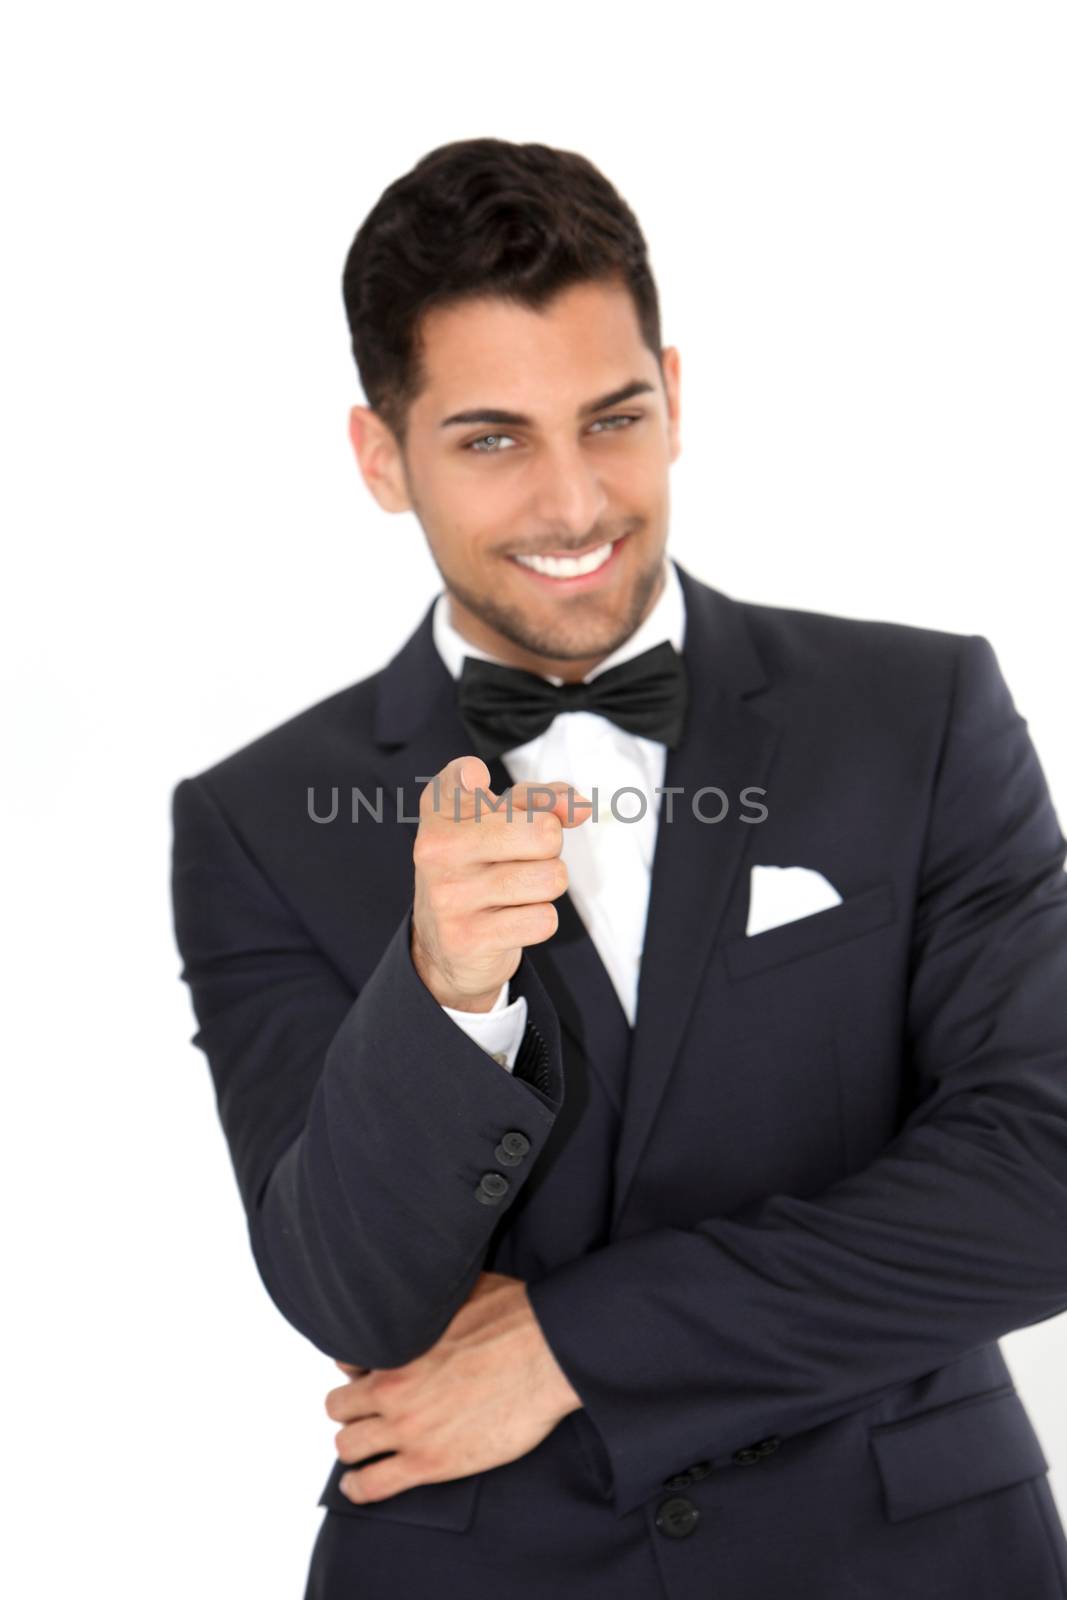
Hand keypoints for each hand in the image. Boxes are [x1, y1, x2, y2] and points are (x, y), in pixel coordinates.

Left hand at [324, 1271, 582, 1502]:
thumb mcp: (461, 1288)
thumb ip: (431, 1298)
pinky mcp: (429, 1463)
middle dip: (351, 1409)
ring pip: (347, 1447)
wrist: (548, 1353)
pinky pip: (372, 1485)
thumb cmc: (514, 1315)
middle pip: (339, 1407)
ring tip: (364, 1450)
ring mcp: (407, 1428)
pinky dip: (359, 1488)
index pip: (346, 1362)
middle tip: (368, 1413)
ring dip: (354, 1447)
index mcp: (396, 1344)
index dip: (359, 1370)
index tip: (370, 1375)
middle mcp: (391, 1387)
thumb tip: (426, 1286)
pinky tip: (357, 1485)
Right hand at [411, 754, 591, 1011]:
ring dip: (545, 888)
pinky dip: (538, 921)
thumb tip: (579, 807)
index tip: (494, 802)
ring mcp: (449, 895)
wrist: (446, 947)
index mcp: (440, 812)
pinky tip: (510, 921)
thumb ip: (542, 800)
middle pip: (545, 832)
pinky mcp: (467, 938)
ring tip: (515, 893)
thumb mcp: (501, 822)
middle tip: (522, 861)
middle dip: (549, 849)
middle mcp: (436, 848)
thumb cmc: (482, 869)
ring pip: (550, 878)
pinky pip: (544, 920)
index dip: (528, 798)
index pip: (489, 779)